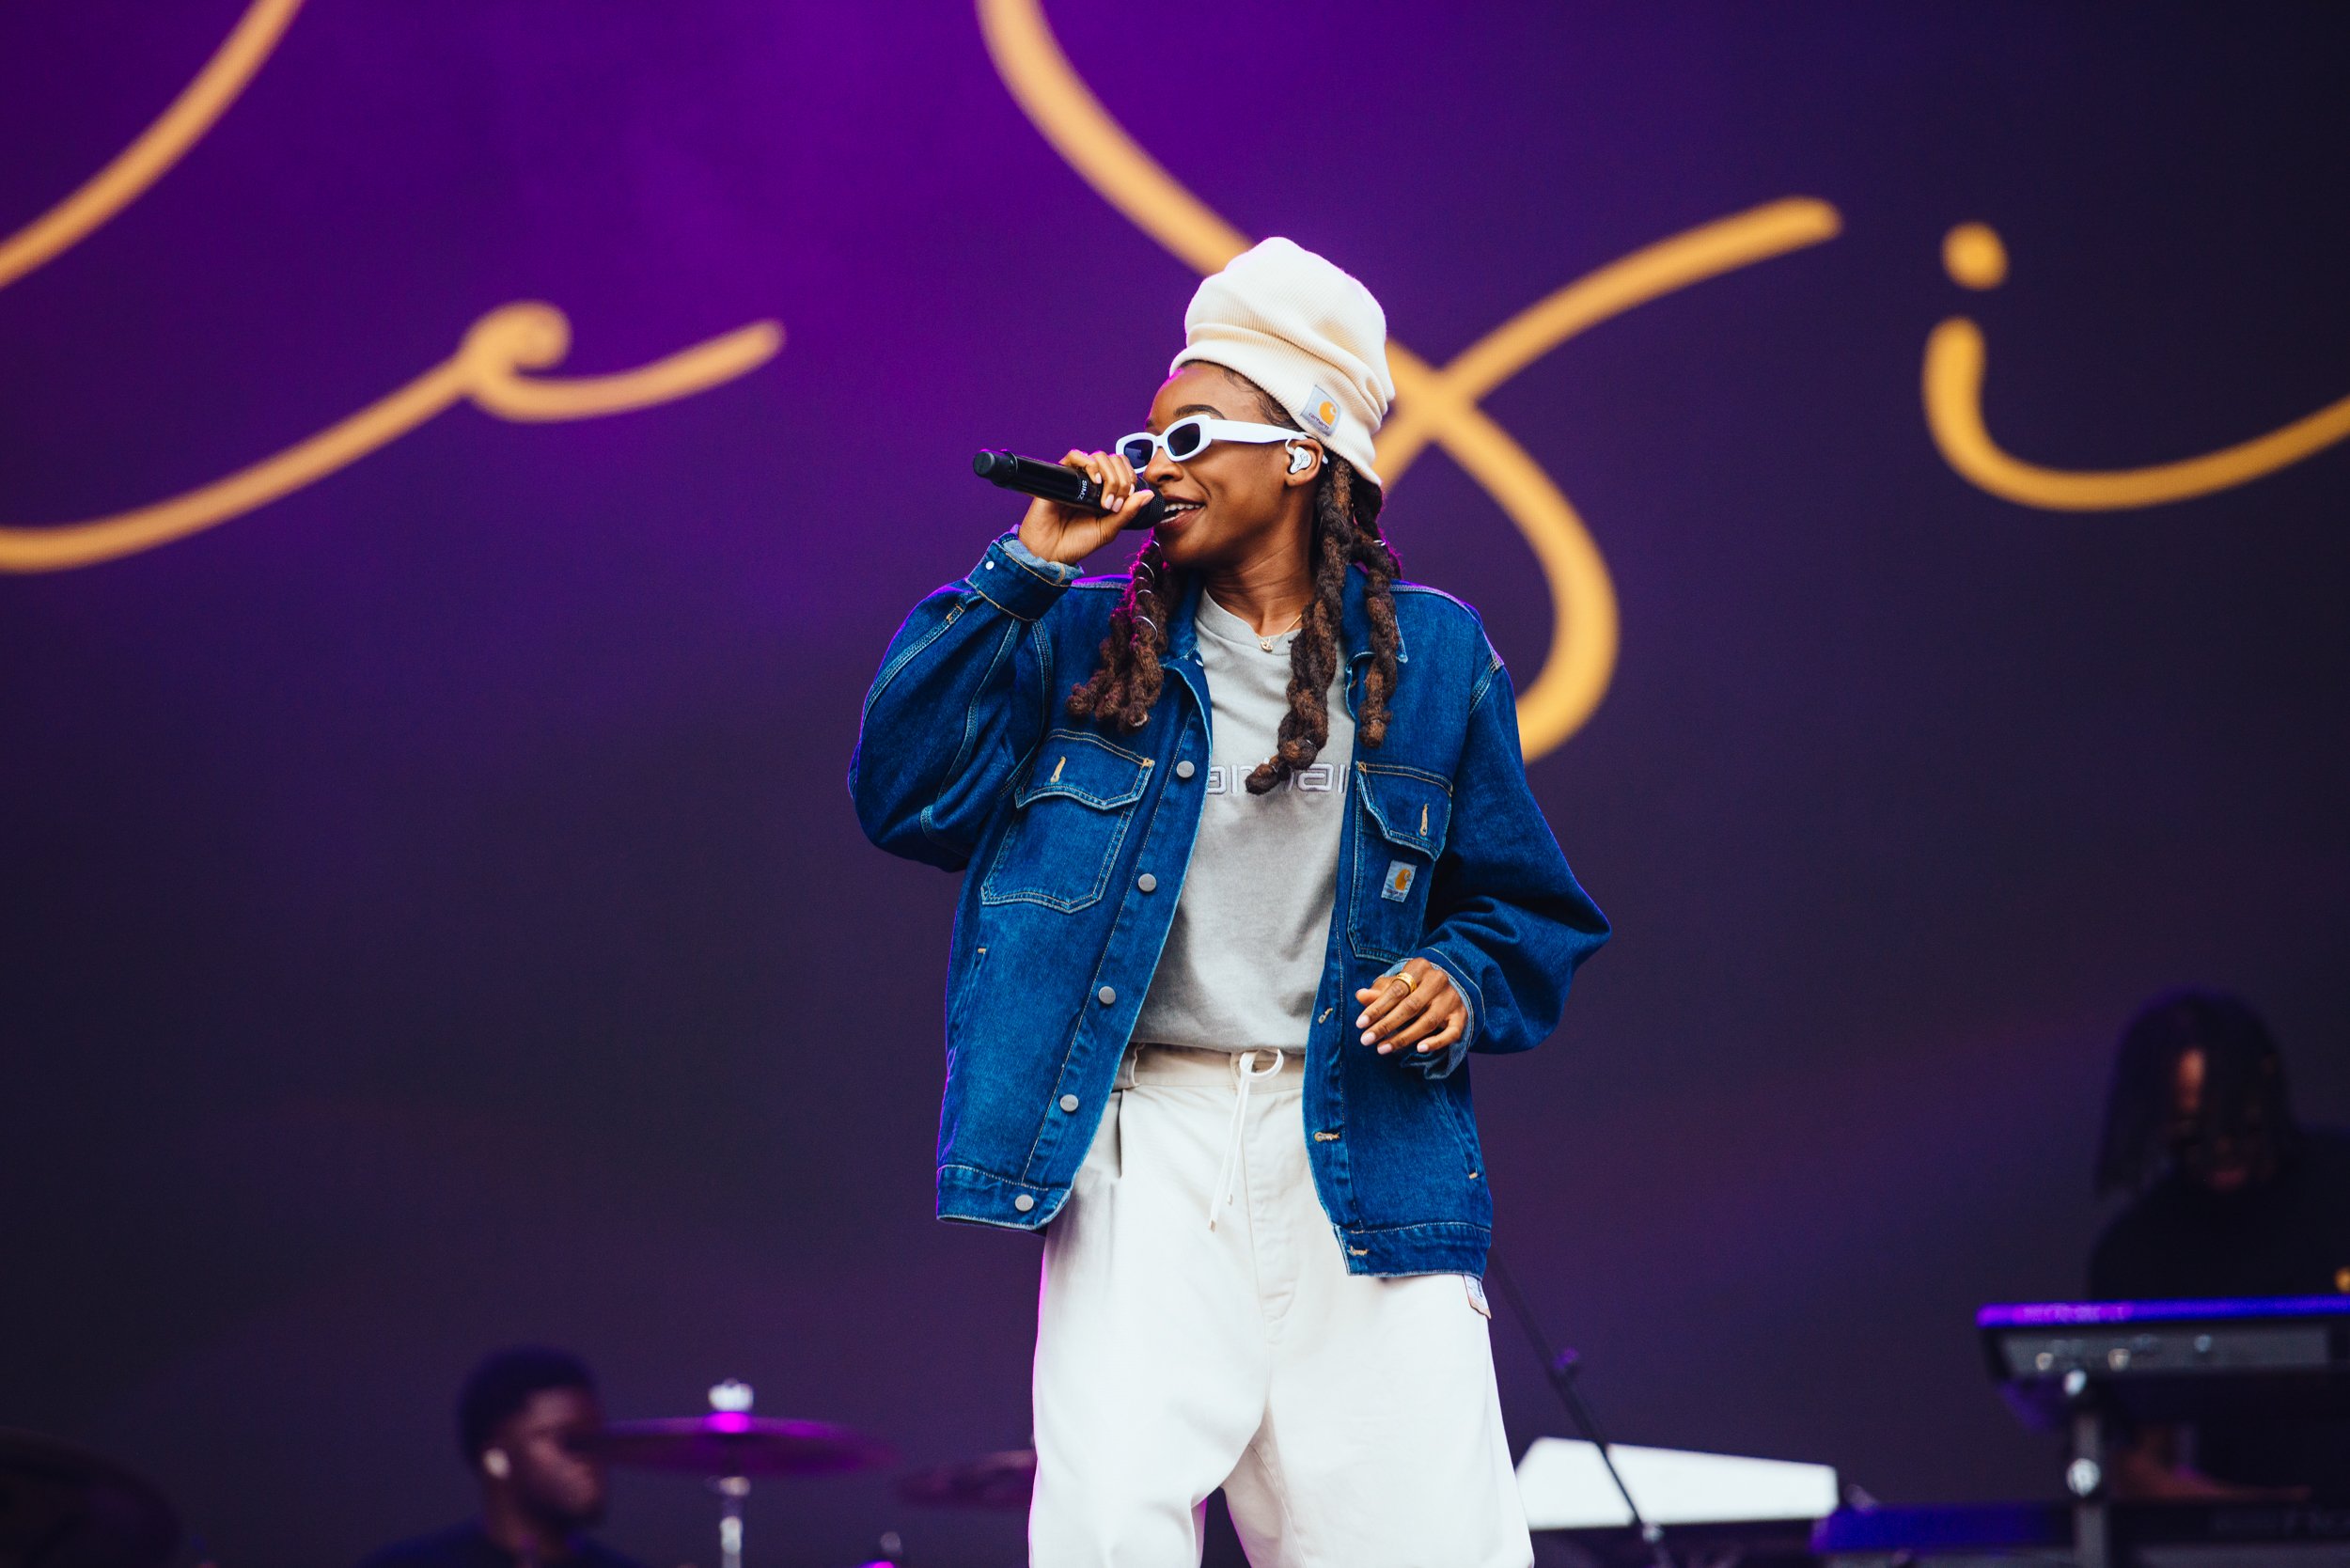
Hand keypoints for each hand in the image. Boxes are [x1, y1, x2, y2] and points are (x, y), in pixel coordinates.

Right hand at [1016, 448, 1154, 564]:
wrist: (1050, 552)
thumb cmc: (1077, 543)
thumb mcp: (1109, 529)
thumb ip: (1128, 512)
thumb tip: (1148, 494)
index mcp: (1104, 492)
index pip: (1123, 468)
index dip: (1130, 478)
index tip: (1127, 499)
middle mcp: (1090, 482)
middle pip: (1113, 460)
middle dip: (1121, 480)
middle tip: (1114, 504)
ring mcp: (1076, 478)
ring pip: (1098, 456)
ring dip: (1109, 475)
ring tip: (1104, 500)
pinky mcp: (1059, 477)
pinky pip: (1074, 456)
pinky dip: (1088, 464)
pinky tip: (1094, 482)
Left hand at [1354, 960, 1464, 1057]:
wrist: (1449, 983)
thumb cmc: (1414, 985)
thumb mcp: (1396, 984)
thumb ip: (1379, 992)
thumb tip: (1359, 996)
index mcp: (1420, 967)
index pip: (1396, 990)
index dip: (1376, 1008)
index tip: (1360, 1024)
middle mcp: (1439, 980)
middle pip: (1411, 1006)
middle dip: (1386, 1025)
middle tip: (1366, 1040)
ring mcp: (1452, 998)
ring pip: (1428, 1021)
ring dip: (1404, 1038)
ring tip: (1382, 1048)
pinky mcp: (1462, 1015)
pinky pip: (1452, 1032)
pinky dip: (1437, 1042)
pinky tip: (1420, 1049)